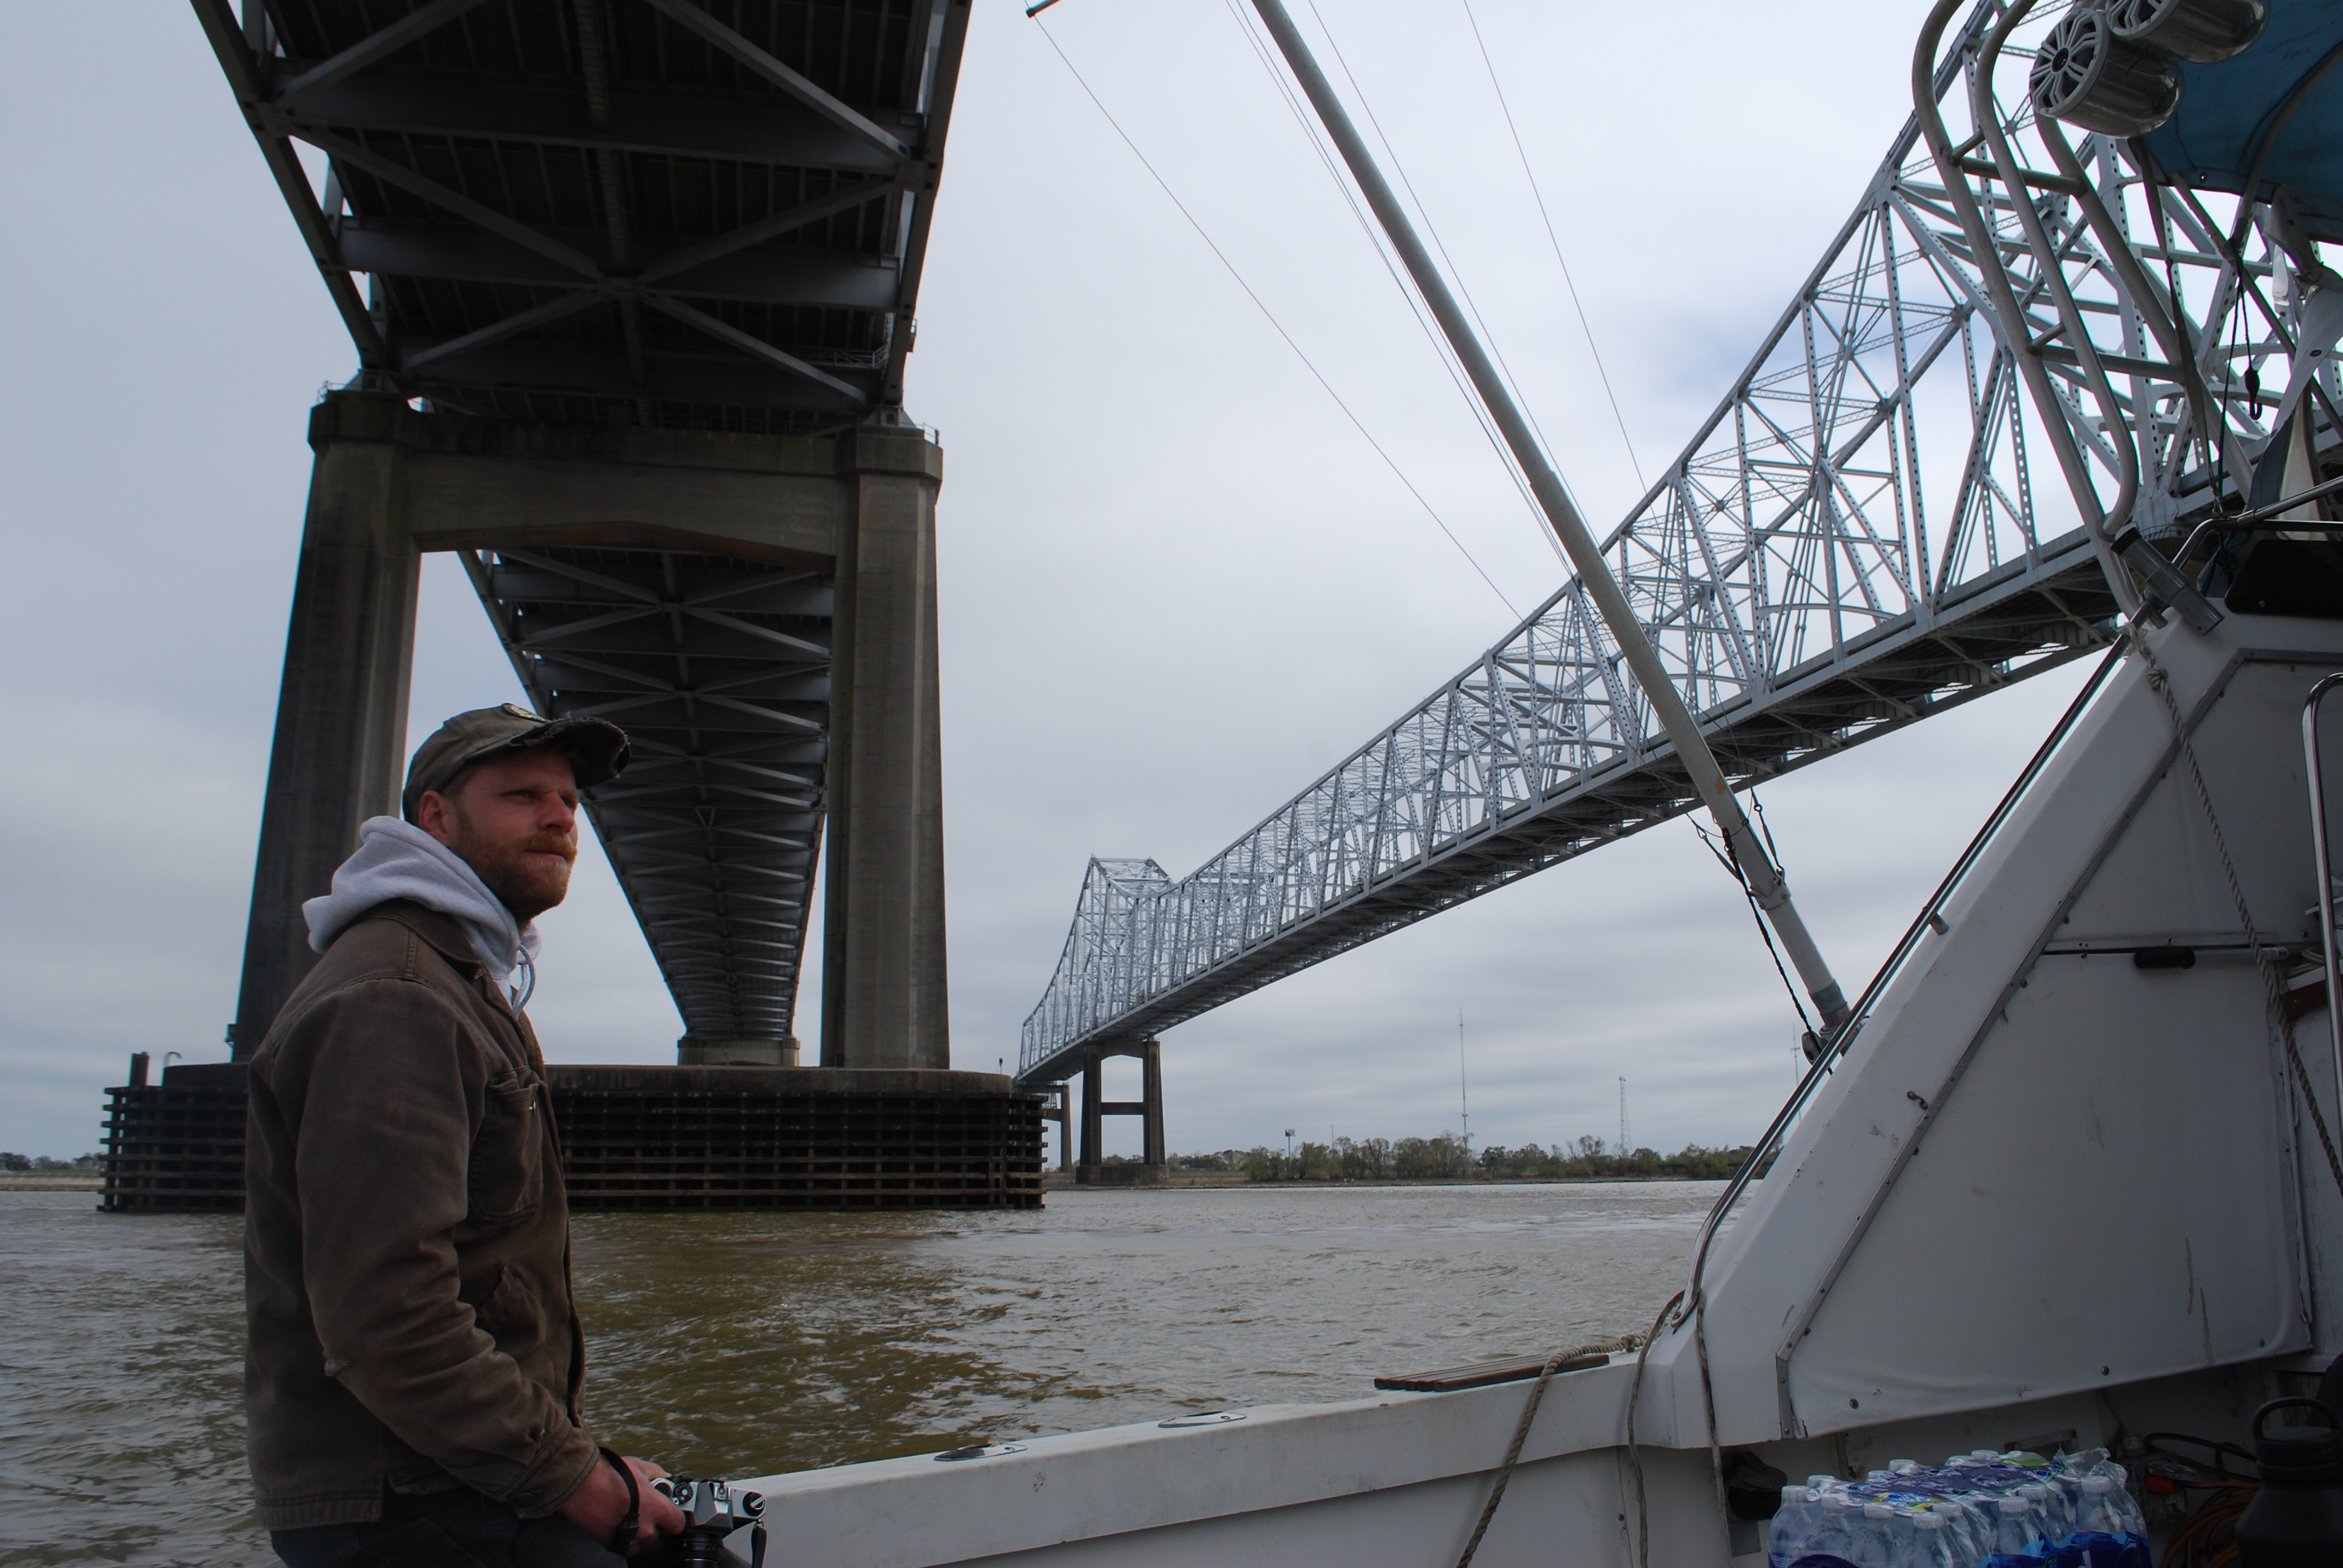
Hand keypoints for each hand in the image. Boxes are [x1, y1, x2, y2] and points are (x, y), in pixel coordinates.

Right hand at [559, 1452, 685, 1555]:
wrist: (580, 1487)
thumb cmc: (609, 1475)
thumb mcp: (638, 1467)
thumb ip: (656, 1473)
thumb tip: (665, 1476)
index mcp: (657, 1509)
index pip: (678, 1524)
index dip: (674, 1518)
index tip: (670, 1514)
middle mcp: (645, 1529)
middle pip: (658, 1535)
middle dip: (653, 1524)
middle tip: (642, 1511)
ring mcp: (628, 1540)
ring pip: (640, 1543)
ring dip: (637, 1534)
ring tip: (626, 1516)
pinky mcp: (612, 1546)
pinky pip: (624, 1547)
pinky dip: (623, 1539)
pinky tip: (615, 1523)